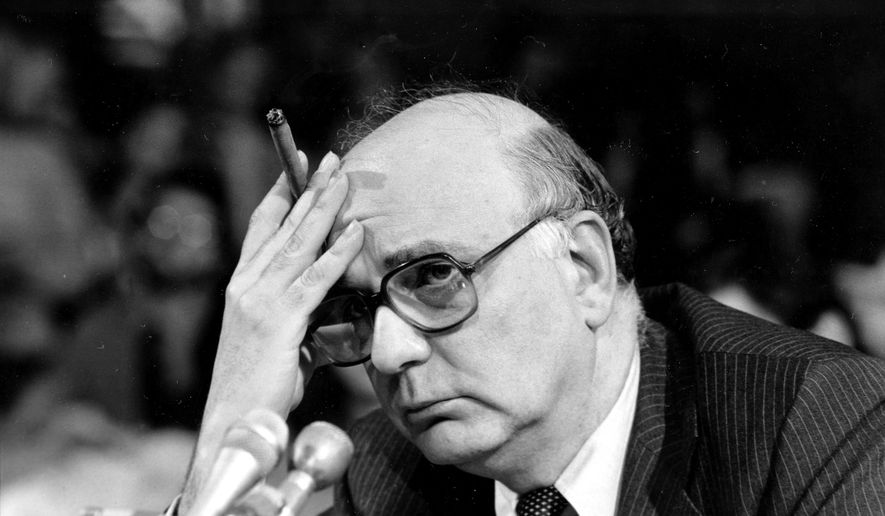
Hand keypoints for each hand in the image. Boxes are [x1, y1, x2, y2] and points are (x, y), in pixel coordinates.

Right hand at [180, 152, 362, 511]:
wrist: (234, 418)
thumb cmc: (258, 384)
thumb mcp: (278, 339)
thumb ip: (299, 314)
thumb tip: (329, 302)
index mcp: (242, 285)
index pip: (262, 228)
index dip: (280, 194)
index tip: (297, 167)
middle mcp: (247, 285)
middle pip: (283, 225)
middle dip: (307, 188)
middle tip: (329, 159)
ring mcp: (261, 300)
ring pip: (299, 243)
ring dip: (324, 208)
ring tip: (344, 179)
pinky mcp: (280, 320)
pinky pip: (315, 279)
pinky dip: (338, 253)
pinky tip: (355, 232)